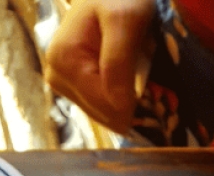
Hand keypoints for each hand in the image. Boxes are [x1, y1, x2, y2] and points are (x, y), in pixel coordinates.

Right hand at [45, 0, 155, 132]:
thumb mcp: (125, 21)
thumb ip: (118, 62)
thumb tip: (118, 107)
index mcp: (63, 62)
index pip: (107, 107)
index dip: (136, 102)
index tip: (156, 87)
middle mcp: (57, 77)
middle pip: (107, 115)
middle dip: (134, 103)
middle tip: (150, 77)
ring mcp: (66, 84)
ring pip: (109, 116)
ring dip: (132, 103)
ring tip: (141, 75)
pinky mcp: (77, 88)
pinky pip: (107, 109)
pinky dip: (125, 101)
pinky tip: (132, 82)